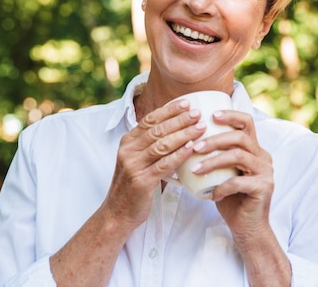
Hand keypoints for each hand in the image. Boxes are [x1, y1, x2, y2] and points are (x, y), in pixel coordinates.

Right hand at [101, 99, 206, 229]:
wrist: (118, 214)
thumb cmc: (133, 187)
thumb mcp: (138, 161)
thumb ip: (152, 146)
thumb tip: (177, 131)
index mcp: (127, 142)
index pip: (150, 120)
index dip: (168, 110)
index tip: (186, 103)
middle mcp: (128, 151)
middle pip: (157, 130)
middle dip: (179, 119)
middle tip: (197, 113)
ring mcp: (133, 165)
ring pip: (161, 144)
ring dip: (183, 134)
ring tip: (200, 127)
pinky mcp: (141, 181)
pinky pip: (164, 164)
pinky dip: (179, 154)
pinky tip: (192, 147)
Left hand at [190, 110, 273, 239]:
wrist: (246, 227)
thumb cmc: (230, 198)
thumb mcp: (220, 173)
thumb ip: (212, 156)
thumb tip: (182, 141)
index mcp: (254, 149)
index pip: (247, 122)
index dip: (230, 115)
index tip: (210, 115)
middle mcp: (263, 157)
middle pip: (241, 137)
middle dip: (215, 139)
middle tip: (195, 146)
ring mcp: (266, 172)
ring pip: (239, 156)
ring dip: (214, 161)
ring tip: (196, 168)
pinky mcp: (264, 188)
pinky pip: (239, 182)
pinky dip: (222, 187)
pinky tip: (211, 194)